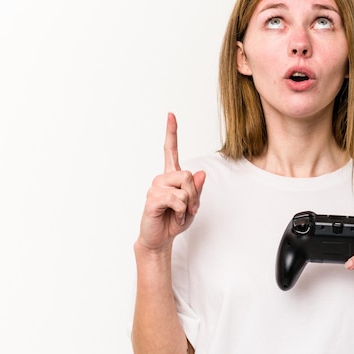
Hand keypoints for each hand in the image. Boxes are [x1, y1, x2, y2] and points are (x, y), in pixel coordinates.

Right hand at [136, 113, 206, 251]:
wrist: (160, 239)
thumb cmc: (175, 221)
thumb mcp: (193, 205)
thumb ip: (197, 190)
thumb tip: (201, 173)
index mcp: (172, 177)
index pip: (170, 150)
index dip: (171, 132)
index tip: (170, 115)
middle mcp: (162, 178)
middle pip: (188, 175)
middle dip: (194, 194)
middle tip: (190, 208)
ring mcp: (155, 188)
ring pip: (184, 188)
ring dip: (188, 204)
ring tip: (179, 213)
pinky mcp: (152, 199)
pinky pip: (176, 199)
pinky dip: (181, 211)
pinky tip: (173, 216)